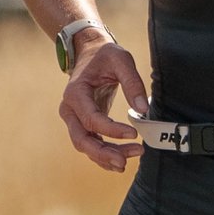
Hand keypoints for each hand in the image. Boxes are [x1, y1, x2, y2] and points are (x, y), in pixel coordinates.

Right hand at [59, 35, 148, 168]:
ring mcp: (74, 119)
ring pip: (86, 145)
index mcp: (75, 93)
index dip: (112, 130)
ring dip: (106, 156)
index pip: (92, 118)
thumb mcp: (121, 60)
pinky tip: (121, 159)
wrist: (89, 52)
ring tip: (130, 158)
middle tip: (124, 162)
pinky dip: (104, 154)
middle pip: (81, 139)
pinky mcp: (83, 124)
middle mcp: (70, 109)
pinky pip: (91, 144)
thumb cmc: (105, 55)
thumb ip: (132, 82)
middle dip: (103, 153)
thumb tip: (143, 110)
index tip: (133, 134)